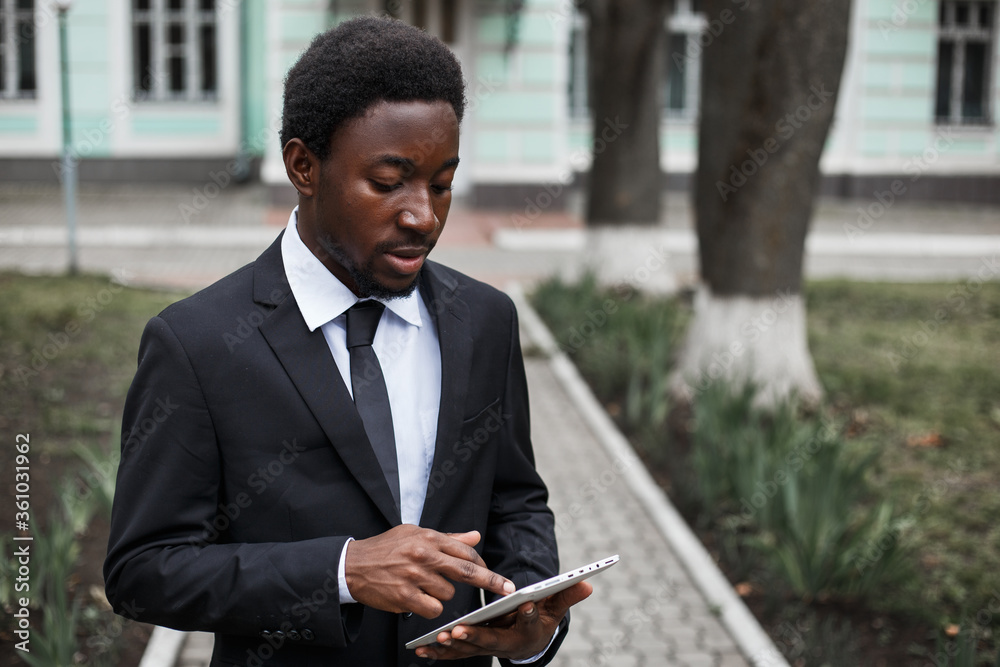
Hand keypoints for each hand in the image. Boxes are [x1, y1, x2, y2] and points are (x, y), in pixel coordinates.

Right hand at [344, 525, 514, 617]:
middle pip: (467, 571)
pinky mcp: (405, 596)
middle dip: (491, 582)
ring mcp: (414, 576)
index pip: (466, 551)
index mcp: (428, 537)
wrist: (352, 564)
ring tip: (423, 586)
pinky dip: (430, 607)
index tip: (498, 577)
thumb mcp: (415, 534)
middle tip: (507, 590)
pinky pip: (433, 608)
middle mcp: (423, 554)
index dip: (484, 566)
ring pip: (448, 593)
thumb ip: (447, 538)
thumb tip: (475, 536)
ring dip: (441, 594)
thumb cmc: (386, 548)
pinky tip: (417, 599)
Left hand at [414, 580, 592, 661]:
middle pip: (491, 641)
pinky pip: (455, 654)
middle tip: (459, 630)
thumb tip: (588, 583)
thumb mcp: (556, 608)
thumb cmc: (541, 620)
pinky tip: (421, 650)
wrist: (530, 643)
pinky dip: (438, 654)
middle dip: (474, 636)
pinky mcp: (472, 649)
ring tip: (437, 639)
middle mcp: (506, 643)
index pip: (529, 622)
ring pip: (469, 649)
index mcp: (527, 631)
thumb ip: (567, 596)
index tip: (525, 605)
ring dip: (453, 646)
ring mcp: (487, 648)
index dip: (529, 615)